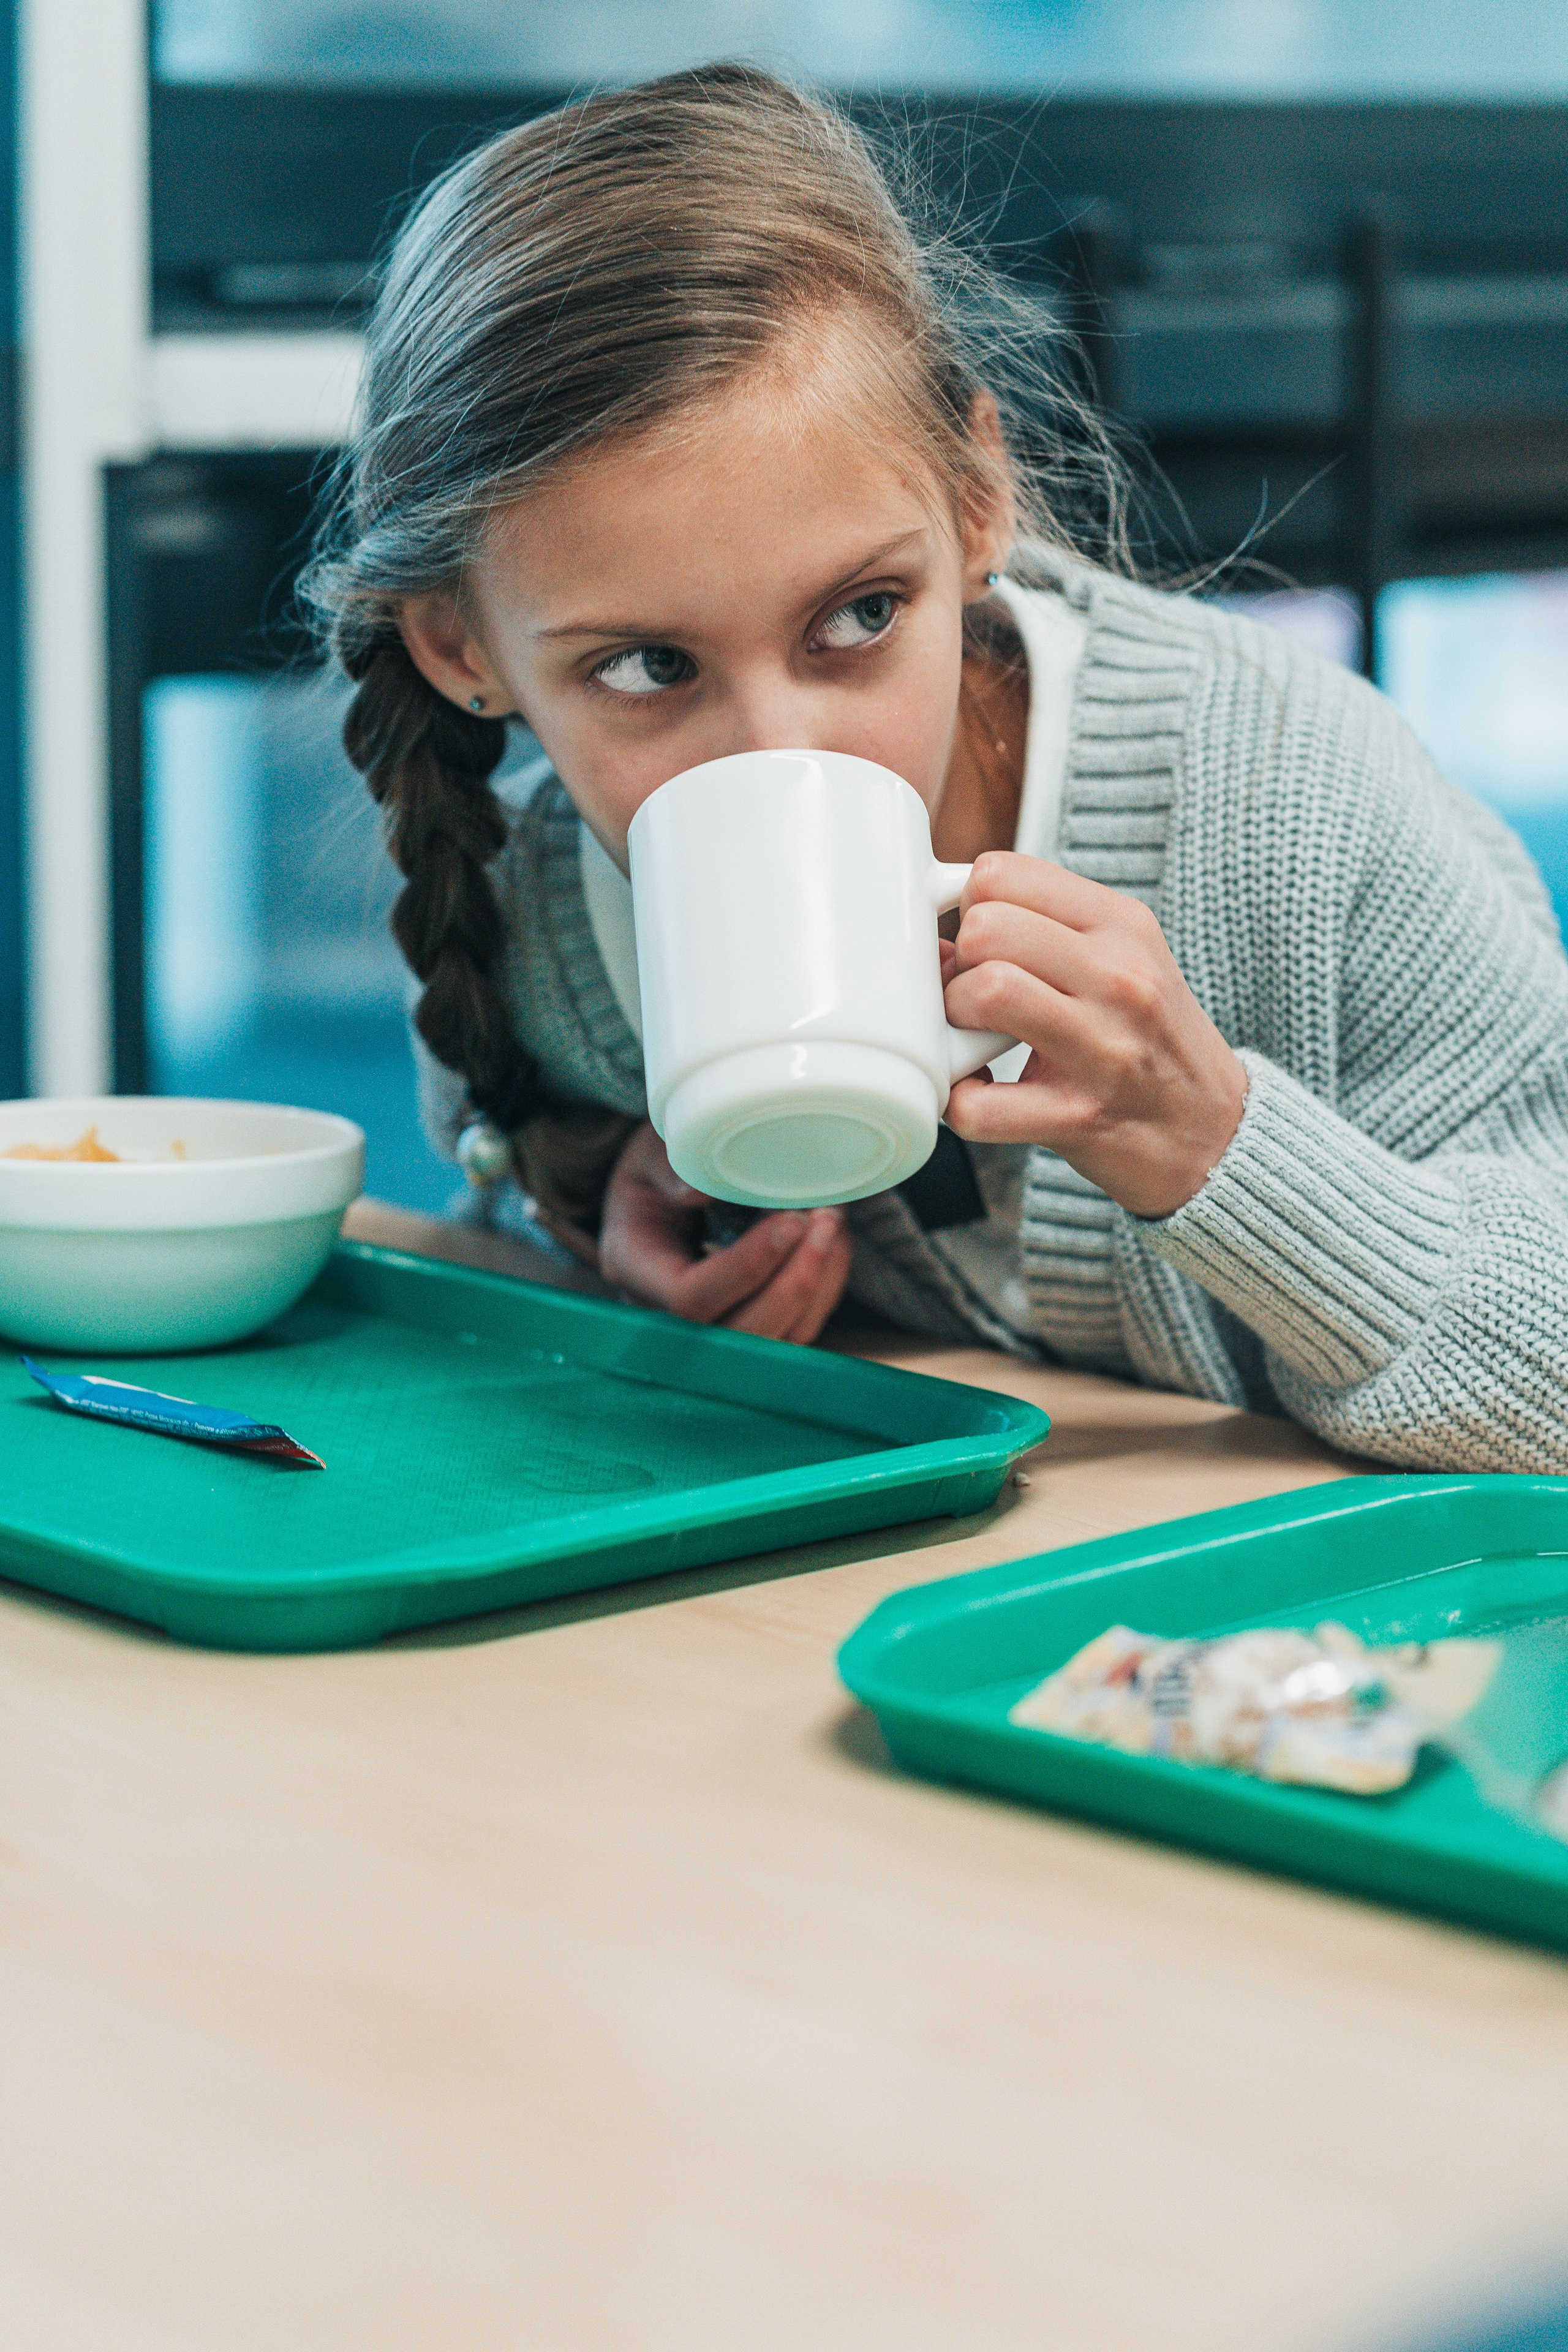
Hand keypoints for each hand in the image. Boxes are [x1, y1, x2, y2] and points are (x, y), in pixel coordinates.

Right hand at [599, 1122, 852, 1341]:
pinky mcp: (746, 1326)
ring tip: (833, 1225)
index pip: (689, 1297)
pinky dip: (822, 1293)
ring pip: (772, 1344)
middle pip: (735, 1335)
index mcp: (632, 1266)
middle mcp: (664, 1314)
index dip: (746, 1267)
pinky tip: (832, 1244)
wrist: (659, 1189)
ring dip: (816, 1289)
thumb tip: (696, 1192)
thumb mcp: (652, 1151)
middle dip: (792, 1285)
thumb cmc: (656, 1166)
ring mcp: (706, 1329)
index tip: (790, 1220)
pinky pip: (792, 1332)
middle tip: (825, 1220)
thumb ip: (669, 1166)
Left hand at [940, 853, 1247, 1219]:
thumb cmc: (1150, 1040)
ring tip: (975, 1037)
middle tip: (975, 996)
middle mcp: (1119, 977)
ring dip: (955, 1020)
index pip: (1001, 873)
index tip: (984, 944)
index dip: (970, 909)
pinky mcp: (1077, 1117)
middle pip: (985, 928)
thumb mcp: (1121, 959)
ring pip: (986, 992)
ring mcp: (1102, 1048)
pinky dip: (958, 1099)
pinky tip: (979, 1091)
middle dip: (959, 965)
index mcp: (1122, 925)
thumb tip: (939, 937)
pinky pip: (979, 1103)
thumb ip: (1044, 929)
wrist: (1213, 1132)